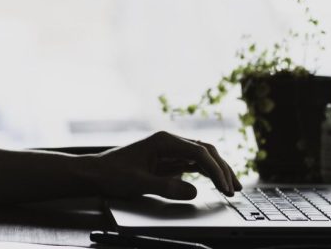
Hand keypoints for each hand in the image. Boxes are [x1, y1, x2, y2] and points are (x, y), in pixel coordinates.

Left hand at [90, 131, 240, 199]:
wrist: (96, 173)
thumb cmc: (112, 174)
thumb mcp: (139, 183)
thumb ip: (166, 186)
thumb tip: (193, 191)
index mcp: (163, 141)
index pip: (199, 152)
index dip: (215, 170)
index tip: (224, 186)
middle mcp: (169, 142)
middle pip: (205, 152)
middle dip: (222, 169)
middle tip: (234, 188)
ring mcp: (169, 150)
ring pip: (202, 157)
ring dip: (218, 170)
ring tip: (232, 187)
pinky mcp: (167, 160)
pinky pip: (193, 164)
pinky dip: (206, 173)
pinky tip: (216, 183)